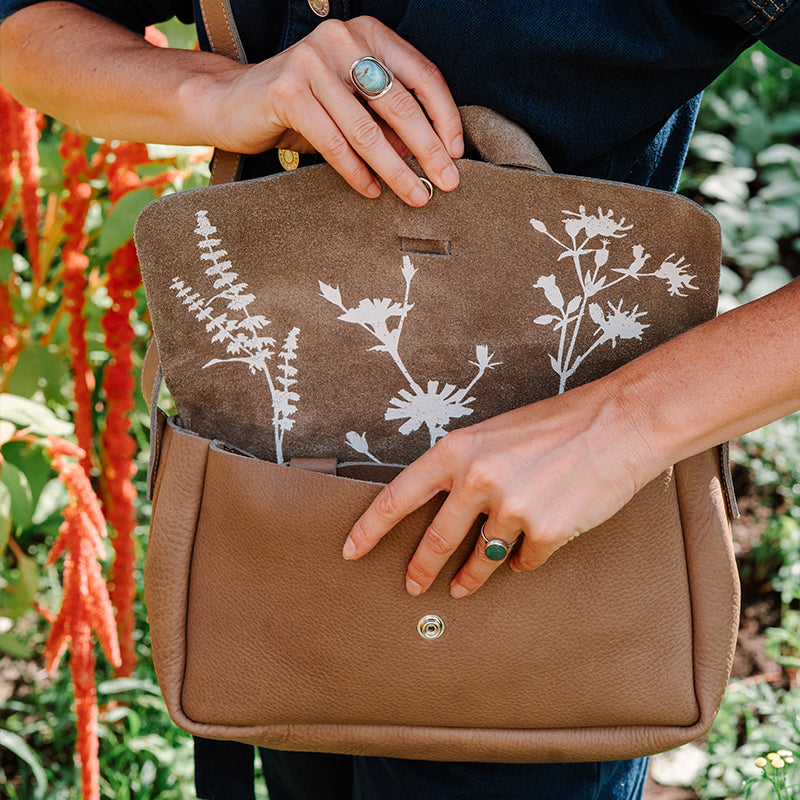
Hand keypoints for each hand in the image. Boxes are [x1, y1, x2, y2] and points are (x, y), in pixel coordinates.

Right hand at [201, 16, 462, 205]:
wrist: (233, 102)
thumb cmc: (303, 106)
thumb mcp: (352, 105)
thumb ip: (388, 120)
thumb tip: (434, 155)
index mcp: (368, 35)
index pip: (422, 75)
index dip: (445, 117)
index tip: (457, 153)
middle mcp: (343, 40)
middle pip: (400, 103)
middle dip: (429, 149)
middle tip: (449, 183)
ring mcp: (312, 62)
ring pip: (367, 129)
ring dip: (396, 169)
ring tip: (416, 195)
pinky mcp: (287, 90)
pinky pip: (334, 142)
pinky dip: (356, 172)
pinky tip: (372, 191)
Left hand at [342, 380, 657, 596]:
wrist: (618, 423)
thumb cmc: (556, 424)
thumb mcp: (496, 435)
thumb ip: (466, 469)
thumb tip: (445, 510)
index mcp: (458, 450)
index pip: (399, 496)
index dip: (370, 527)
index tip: (351, 550)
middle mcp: (477, 480)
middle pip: (437, 540)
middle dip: (420, 569)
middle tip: (412, 586)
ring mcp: (511, 508)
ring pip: (481, 558)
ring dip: (470, 577)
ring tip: (462, 587)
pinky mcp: (545, 531)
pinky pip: (524, 560)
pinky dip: (526, 558)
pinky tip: (534, 547)